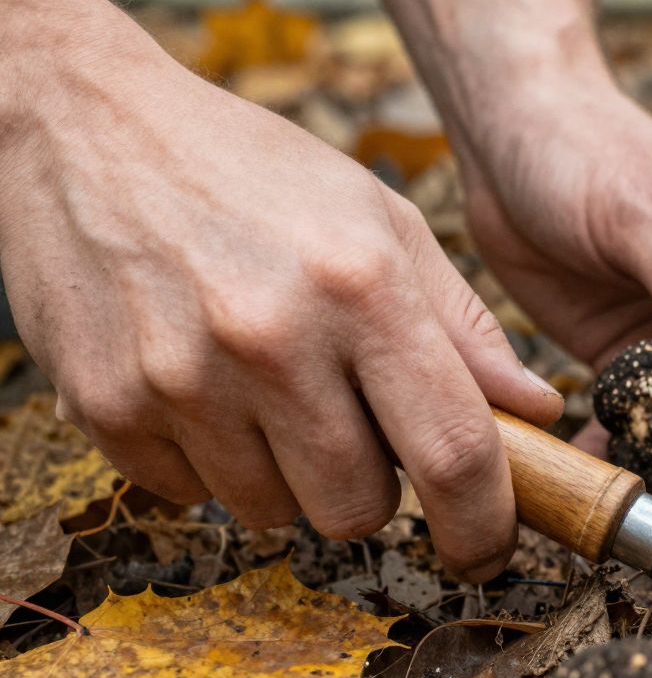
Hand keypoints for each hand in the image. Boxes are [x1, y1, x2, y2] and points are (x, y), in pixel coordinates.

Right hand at [0, 10, 561, 578]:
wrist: (89, 128)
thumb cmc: (256, 172)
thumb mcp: (383, 221)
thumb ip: (464, 326)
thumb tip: (537, 412)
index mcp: (362, 286)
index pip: (453, 450)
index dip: (484, 523)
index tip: (490, 549)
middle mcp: (272, 338)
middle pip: (359, 505)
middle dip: (375, 491)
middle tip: (357, 426)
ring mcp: (180, 377)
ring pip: (274, 512)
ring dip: (291, 478)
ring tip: (274, 391)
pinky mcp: (105, 404)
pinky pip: (190, 494)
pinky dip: (212, 463)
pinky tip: (207, 386)